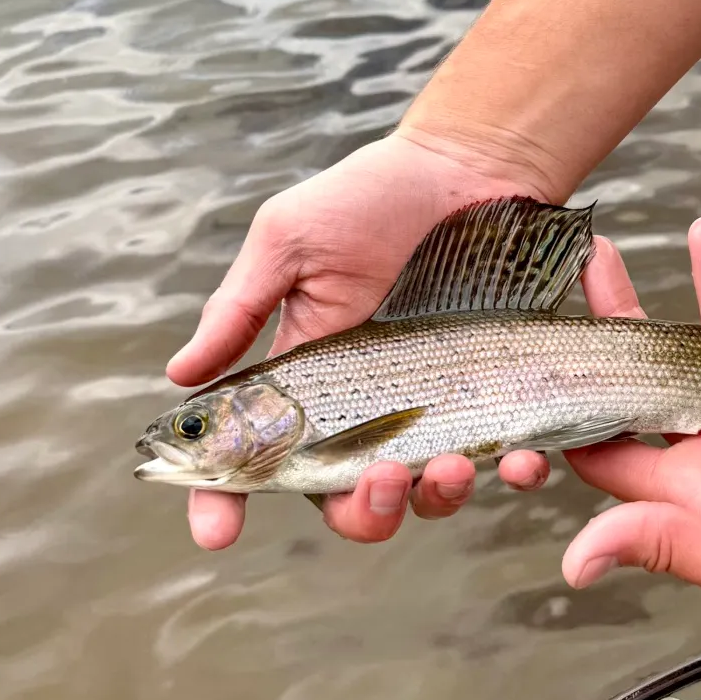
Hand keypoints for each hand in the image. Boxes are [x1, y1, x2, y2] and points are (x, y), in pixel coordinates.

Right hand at [166, 131, 560, 547]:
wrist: (471, 167)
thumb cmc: (370, 197)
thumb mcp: (292, 241)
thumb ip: (241, 308)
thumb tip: (180, 375)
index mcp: (305, 382)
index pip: (255, 459)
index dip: (225, 501)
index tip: (215, 532)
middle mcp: (363, 410)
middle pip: (342, 499)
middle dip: (357, 512)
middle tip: (377, 480)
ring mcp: (430, 409)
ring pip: (420, 496)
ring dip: (428, 500)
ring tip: (448, 465)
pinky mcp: (494, 398)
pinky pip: (501, 461)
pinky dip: (510, 475)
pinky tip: (520, 460)